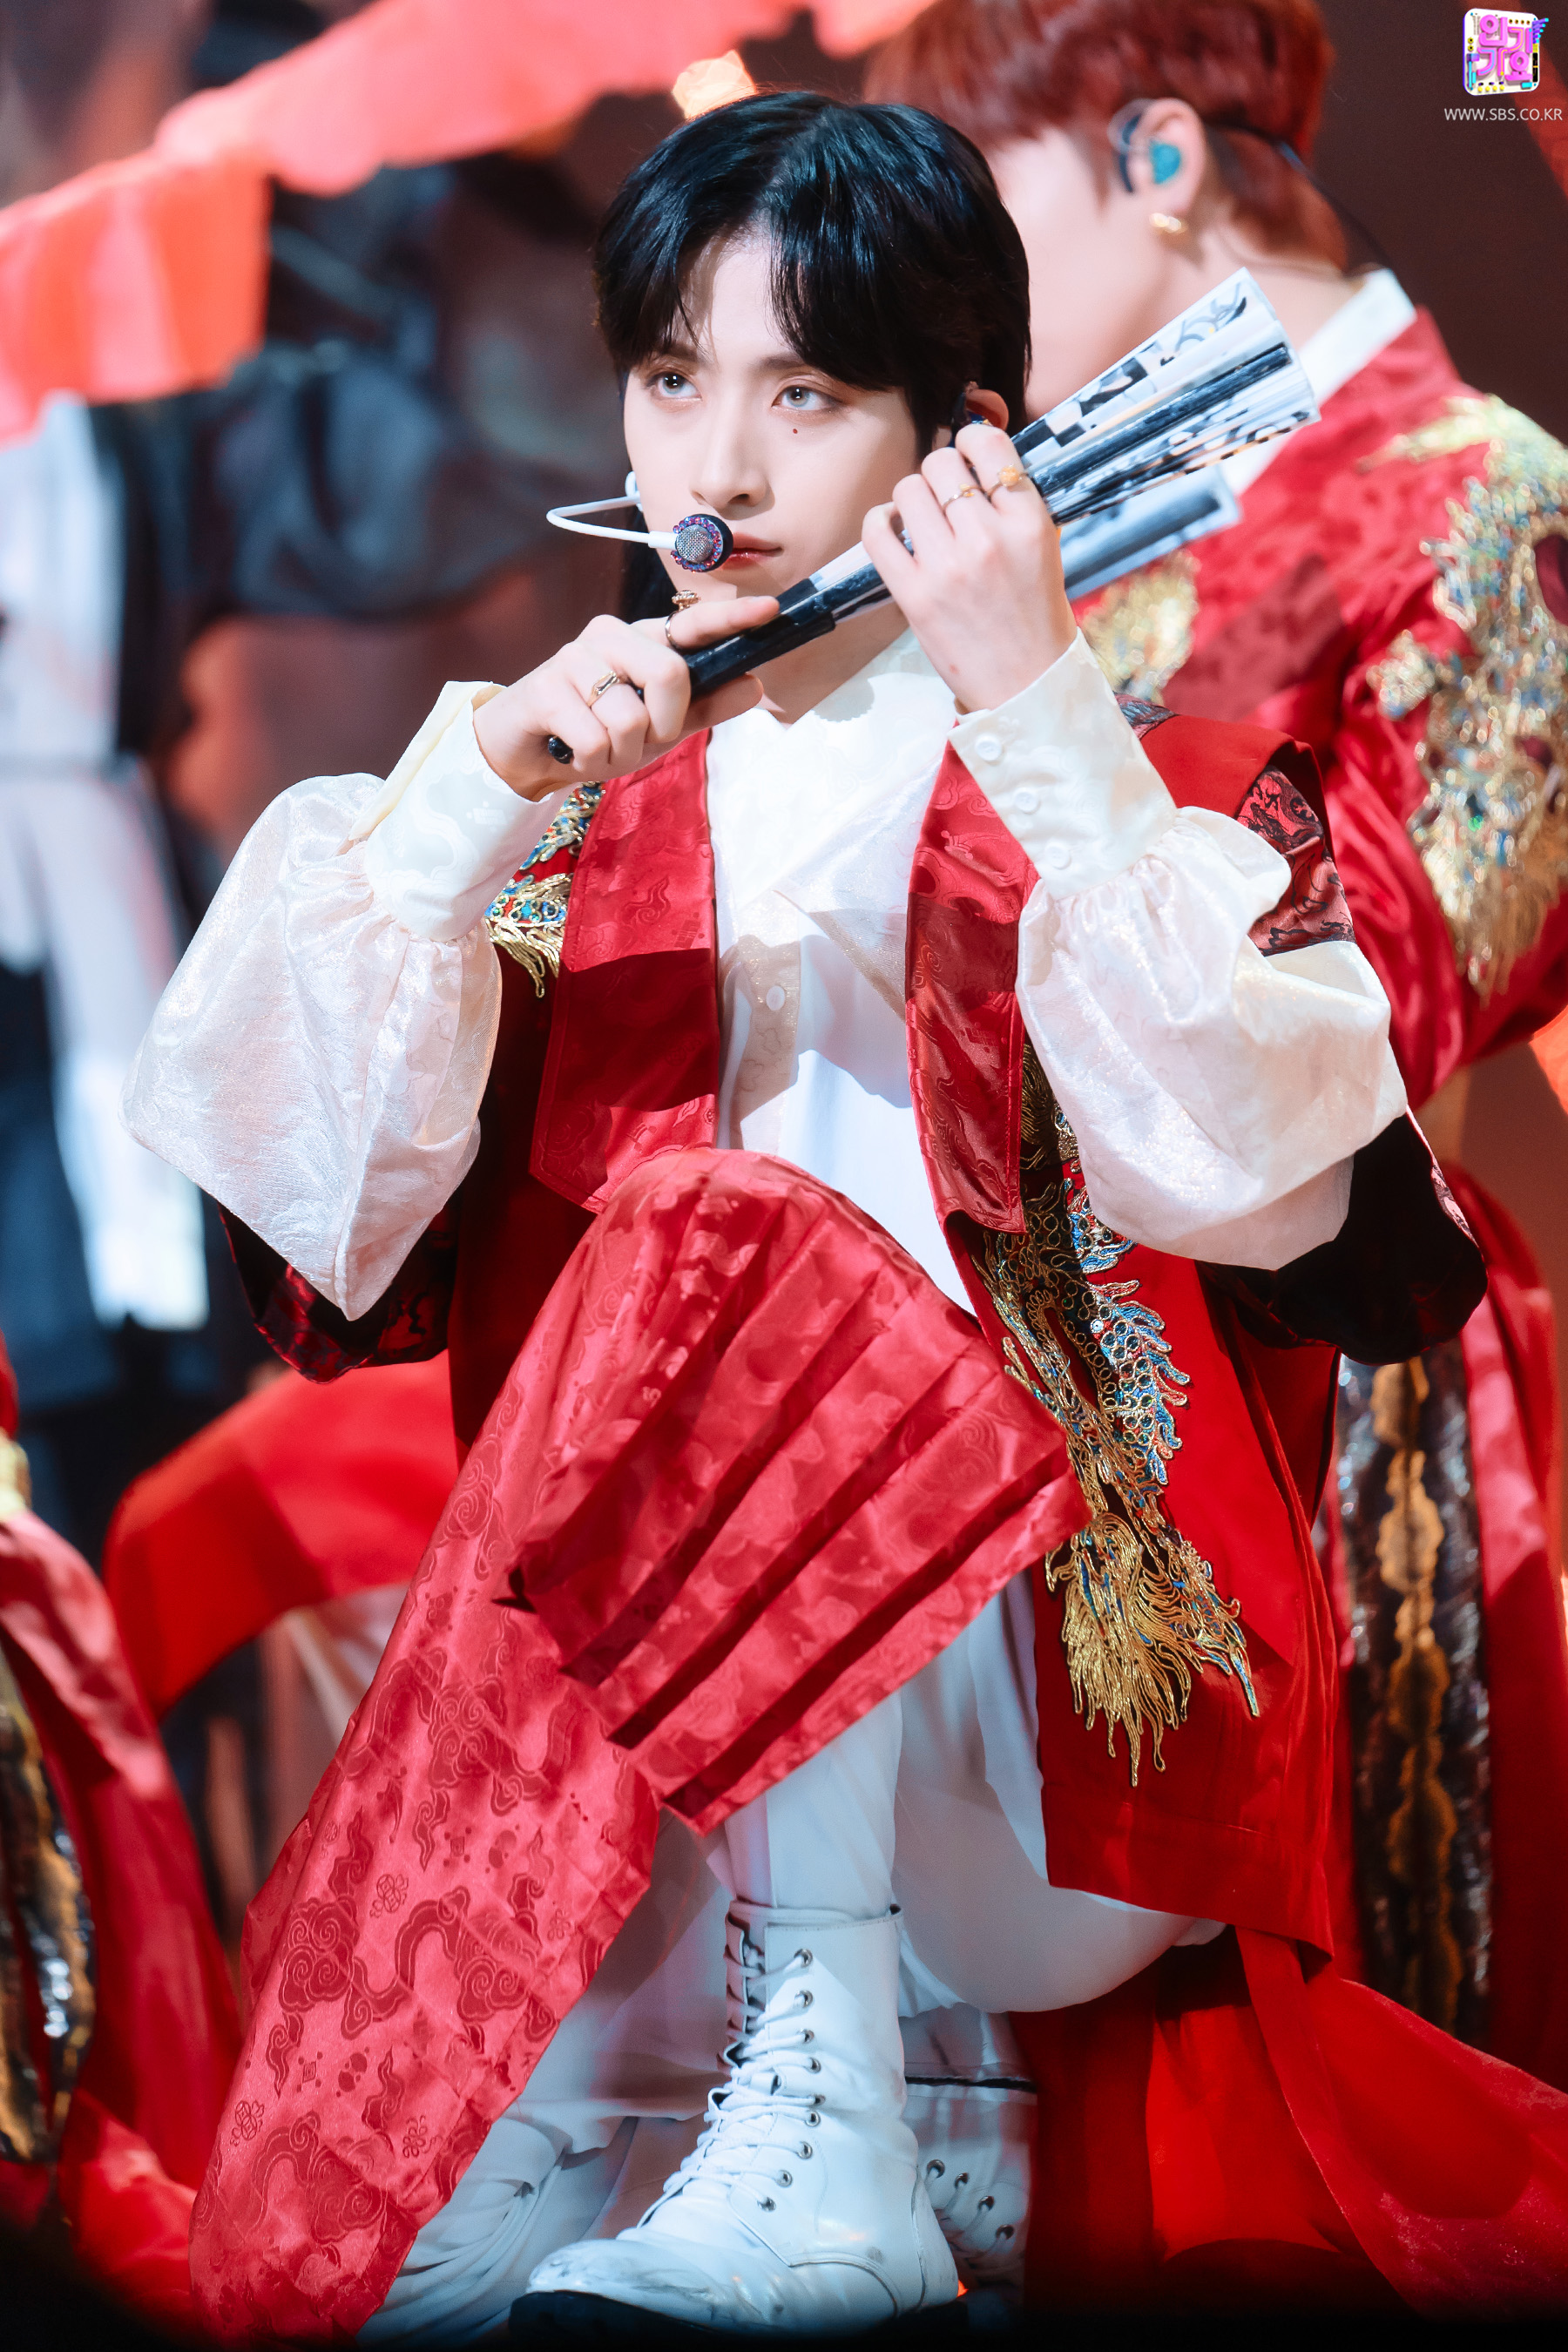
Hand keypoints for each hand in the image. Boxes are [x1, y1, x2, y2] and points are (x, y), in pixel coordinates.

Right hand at [473, 596, 778, 797]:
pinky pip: (594, 738)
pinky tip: (574, 752)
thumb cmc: (599, 733)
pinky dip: (591, 761)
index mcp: (644, 642)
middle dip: (663, 723)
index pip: (693, 625)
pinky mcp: (545, 687)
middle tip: (641, 738)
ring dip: (620, 752)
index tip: (770, 610)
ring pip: (630, 716)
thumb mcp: (660, 727)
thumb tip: (753, 684)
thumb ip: (705, 707)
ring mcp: (575, 656)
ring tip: (599, 748)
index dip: (731, 619)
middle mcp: (611, 636)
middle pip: (670, 674)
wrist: (528, 754)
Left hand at [860, 422, 1074, 713]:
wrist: (1027, 684)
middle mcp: (989, 538)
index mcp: (1029, 521)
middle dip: (939, 473)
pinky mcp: (916, 595)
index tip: (966, 453)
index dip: (970, 439)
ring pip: (908, 490)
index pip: (988, 444)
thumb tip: (973, 457)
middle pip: (941, 463)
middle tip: (944, 497)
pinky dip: (879, 522)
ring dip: (911, 497)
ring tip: (922, 519)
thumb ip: (1014, 503)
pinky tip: (893, 529)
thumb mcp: (1044, 548)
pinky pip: (877, 532)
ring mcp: (949, 567)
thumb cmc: (1035, 616)